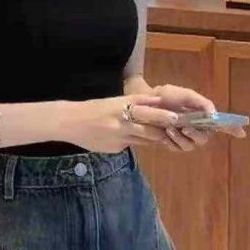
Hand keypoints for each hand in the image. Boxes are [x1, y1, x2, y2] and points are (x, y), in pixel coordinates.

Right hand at [63, 92, 184, 153]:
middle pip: (149, 127)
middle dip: (164, 130)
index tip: (178, 117)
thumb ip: (136, 102)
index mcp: (121, 106)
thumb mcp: (114, 101)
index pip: (148, 111)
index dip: (163, 115)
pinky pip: (131, 145)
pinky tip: (137, 140)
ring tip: (168, 137)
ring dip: (155, 138)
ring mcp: (119, 137)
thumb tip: (157, 102)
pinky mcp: (115, 148)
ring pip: (143, 139)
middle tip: (178, 130)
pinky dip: (137, 142)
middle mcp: (122, 121)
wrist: (70, 122)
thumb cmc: (93, 109)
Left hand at [124, 77, 246, 150]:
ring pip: (192, 145)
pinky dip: (173, 142)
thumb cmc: (165, 96)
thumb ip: (200, 102)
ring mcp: (184, 137)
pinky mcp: (173, 143)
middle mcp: (196, 127)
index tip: (242, 133)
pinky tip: (166, 135)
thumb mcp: (183, 94)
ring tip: (170, 129)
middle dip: (197, 134)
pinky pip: (178, 148)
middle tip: (186, 128)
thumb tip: (213, 113)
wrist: (144, 101)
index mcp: (202, 115)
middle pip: (205, 138)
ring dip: (182, 139)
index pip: (221, 123)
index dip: (232, 128)